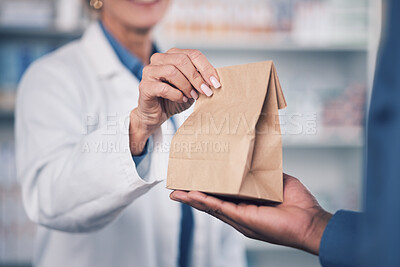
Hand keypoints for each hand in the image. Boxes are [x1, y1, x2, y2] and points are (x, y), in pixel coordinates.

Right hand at [129, 48, 220, 154]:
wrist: (157, 114)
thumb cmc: (174, 98)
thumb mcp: (192, 87)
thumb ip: (201, 79)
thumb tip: (215, 79)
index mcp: (173, 55)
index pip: (193, 54)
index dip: (207, 68)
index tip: (216, 83)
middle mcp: (159, 59)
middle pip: (182, 61)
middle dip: (197, 78)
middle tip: (206, 92)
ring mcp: (150, 71)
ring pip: (172, 71)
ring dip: (186, 86)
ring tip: (192, 96)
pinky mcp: (144, 86)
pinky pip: (163, 87)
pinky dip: (176, 95)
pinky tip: (181, 99)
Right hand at [170, 173, 331, 254]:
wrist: (310, 221)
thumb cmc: (298, 204)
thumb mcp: (277, 181)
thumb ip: (263, 173)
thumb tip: (255, 161)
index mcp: (247, 203)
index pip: (222, 195)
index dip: (207, 188)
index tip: (195, 179)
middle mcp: (240, 212)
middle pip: (211, 203)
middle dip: (193, 195)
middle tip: (178, 187)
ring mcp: (240, 217)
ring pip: (210, 206)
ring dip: (193, 199)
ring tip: (177, 192)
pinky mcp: (243, 218)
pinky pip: (220, 208)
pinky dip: (205, 202)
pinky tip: (193, 196)